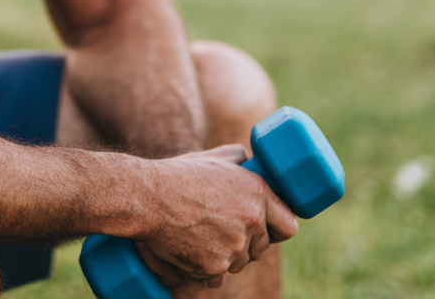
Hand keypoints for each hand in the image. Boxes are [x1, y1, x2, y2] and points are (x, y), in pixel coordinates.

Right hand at [133, 144, 298, 287]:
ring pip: (238, 263)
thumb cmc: (177, 175)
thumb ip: (236, 159)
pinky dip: (205, 267)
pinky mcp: (215, 267)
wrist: (146, 197)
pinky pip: (217, 275)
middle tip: (220, 228)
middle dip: (245, 243)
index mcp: (256, 192)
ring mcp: (234, 246)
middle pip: (261, 247)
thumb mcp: (211, 158)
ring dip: (224, 256)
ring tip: (199, 234)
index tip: (268, 230)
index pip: (288, 224)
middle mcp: (251, 220)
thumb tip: (250, 159)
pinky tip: (190, 247)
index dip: (277, 228)